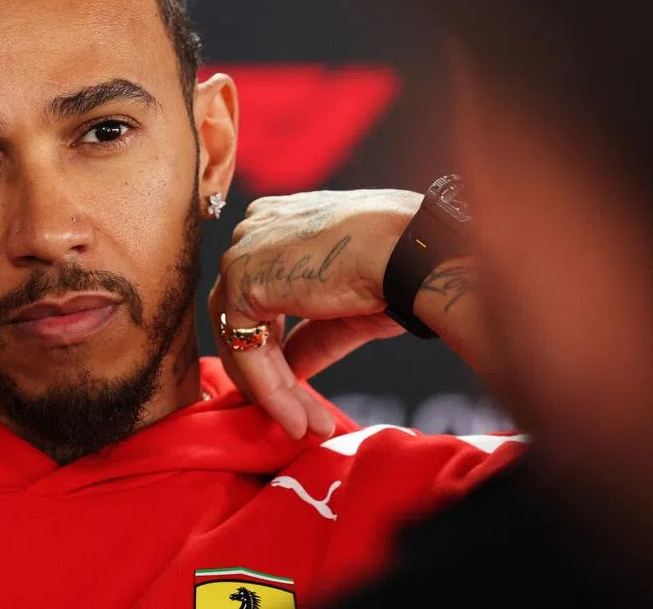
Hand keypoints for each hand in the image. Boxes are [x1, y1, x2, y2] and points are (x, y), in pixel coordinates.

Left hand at [208, 189, 421, 437]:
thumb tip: (290, 372)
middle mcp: (253, 233)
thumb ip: (311, 337)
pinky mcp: (241, 281)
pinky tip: (297, 420)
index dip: (276, 349)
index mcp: (277, 226)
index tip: (300, 391)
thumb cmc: (397, 266)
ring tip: (305, 427)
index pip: (260, 298)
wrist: (411, 250)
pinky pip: (248, 351)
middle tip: (301, 419)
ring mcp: (242, 253)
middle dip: (271, 375)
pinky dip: (271, 390)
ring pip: (242, 339)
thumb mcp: (345, 310)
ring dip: (273, 391)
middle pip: (243, 320)